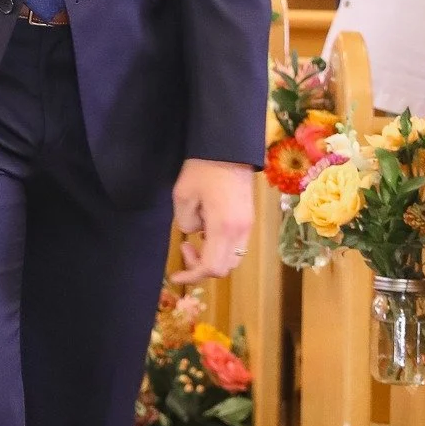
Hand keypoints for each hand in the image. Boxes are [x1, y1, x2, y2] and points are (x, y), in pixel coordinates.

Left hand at [170, 158, 254, 284]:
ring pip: (232, 258)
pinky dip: (220, 247)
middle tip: (185, 247)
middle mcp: (240, 232)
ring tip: (195, 237)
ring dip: (212, 257)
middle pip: (224, 268)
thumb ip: (185, 222)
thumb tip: (193, 233)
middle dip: (201, 266)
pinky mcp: (249, 219)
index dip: (192, 276)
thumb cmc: (202, 169)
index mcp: (223, 228)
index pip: (212, 267)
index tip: (175, 275)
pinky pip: (236, 245)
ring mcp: (248, 226)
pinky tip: (207, 229)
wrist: (229, 149)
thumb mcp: (183, 196)